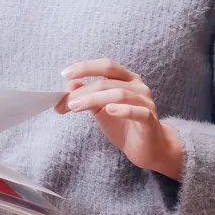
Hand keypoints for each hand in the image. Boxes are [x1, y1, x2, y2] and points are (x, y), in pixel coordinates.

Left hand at [58, 58, 183, 179]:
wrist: (150, 149)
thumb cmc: (125, 126)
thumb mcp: (101, 110)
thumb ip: (88, 96)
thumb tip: (70, 84)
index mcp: (127, 79)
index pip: (106, 66)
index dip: (85, 67)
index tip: (65, 74)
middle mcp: (138, 86)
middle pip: (107, 81)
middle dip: (83, 91)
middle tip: (64, 102)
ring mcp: (146, 102)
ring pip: (119, 94)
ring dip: (94, 99)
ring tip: (75, 107)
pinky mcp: (150, 120)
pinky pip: (138, 111)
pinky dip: (122, 109)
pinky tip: (109, 110)